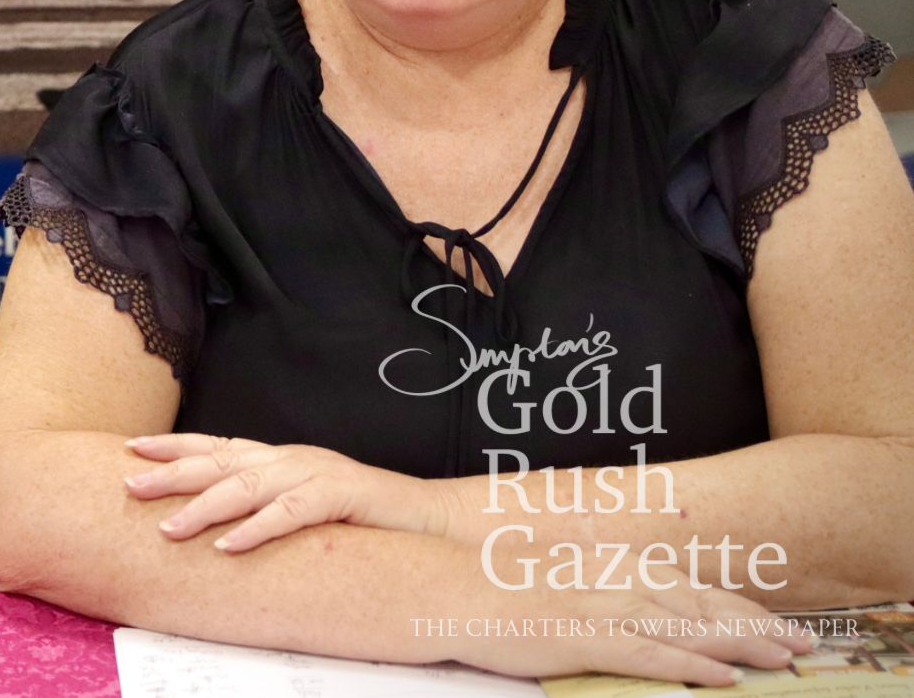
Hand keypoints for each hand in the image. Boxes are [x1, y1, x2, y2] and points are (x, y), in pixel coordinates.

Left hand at [124, 434, 456, 550]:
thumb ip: (264, 500)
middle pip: (220, 461)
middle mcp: (288, 458)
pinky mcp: (339, 496)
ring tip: (168, 527)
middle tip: (131, 484)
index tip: (132, 448)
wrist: (422, 516)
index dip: (174, 445)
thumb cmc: (358, 514)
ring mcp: (313, 473)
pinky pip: (290, 513)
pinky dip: (257, 528)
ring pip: (247, 486)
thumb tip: (216, 517)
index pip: (216, 444)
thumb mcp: (301, 500)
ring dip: (204, 507)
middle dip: (171, 472)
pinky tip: (229, 545)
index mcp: (277, 457)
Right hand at [441, 535, 814, 685]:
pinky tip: (723, 680)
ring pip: (688, 628)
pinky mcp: (582, 637)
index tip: (771, 620)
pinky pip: (649, 656)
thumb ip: (591, 585)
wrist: (440, 585)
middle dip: (755, 624)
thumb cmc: (486, 585)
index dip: (734, 605)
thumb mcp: (549, 575)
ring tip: (784, 661)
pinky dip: (690, 667)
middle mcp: (610, 579)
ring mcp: (598, 607)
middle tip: (802, 643)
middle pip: (699, 604)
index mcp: (604, 562)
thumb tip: (621, 601)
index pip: (685, 585)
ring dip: (741, 645)